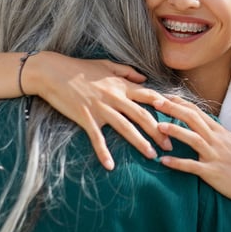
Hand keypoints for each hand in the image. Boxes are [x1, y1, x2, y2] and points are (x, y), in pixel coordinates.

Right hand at [28, 52, 172, 169]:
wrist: (53, 72)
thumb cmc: (80, 68)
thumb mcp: (106, 65)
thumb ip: (127, 72)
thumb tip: (144, 79)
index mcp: (121, 85)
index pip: (148, 96)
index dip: (164, 106)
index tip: (177, 117)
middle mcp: (114, 97)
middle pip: (141, 115)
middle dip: (157, 130)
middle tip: (169, 144)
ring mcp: (100, 108)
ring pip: (125, 127)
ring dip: (139, 142)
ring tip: (151, 155)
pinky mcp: (85, 117)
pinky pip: (96, 138)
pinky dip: (103, 152)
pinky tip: (110, 166)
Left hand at [153, 94, 230, 208]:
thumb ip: (217, 133)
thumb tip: (204, 124)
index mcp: (220, 132)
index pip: (198, 112)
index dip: (182, 103)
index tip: (166, 97)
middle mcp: (217, 140)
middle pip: (193, 120)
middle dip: (174, 109)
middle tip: (156, 102)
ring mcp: (215, 156)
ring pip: (193, 139)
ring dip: (175, 131)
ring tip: (158, 126)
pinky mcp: (212, 172)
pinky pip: (193, 166)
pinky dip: (178, 163)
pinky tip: (164, 161)